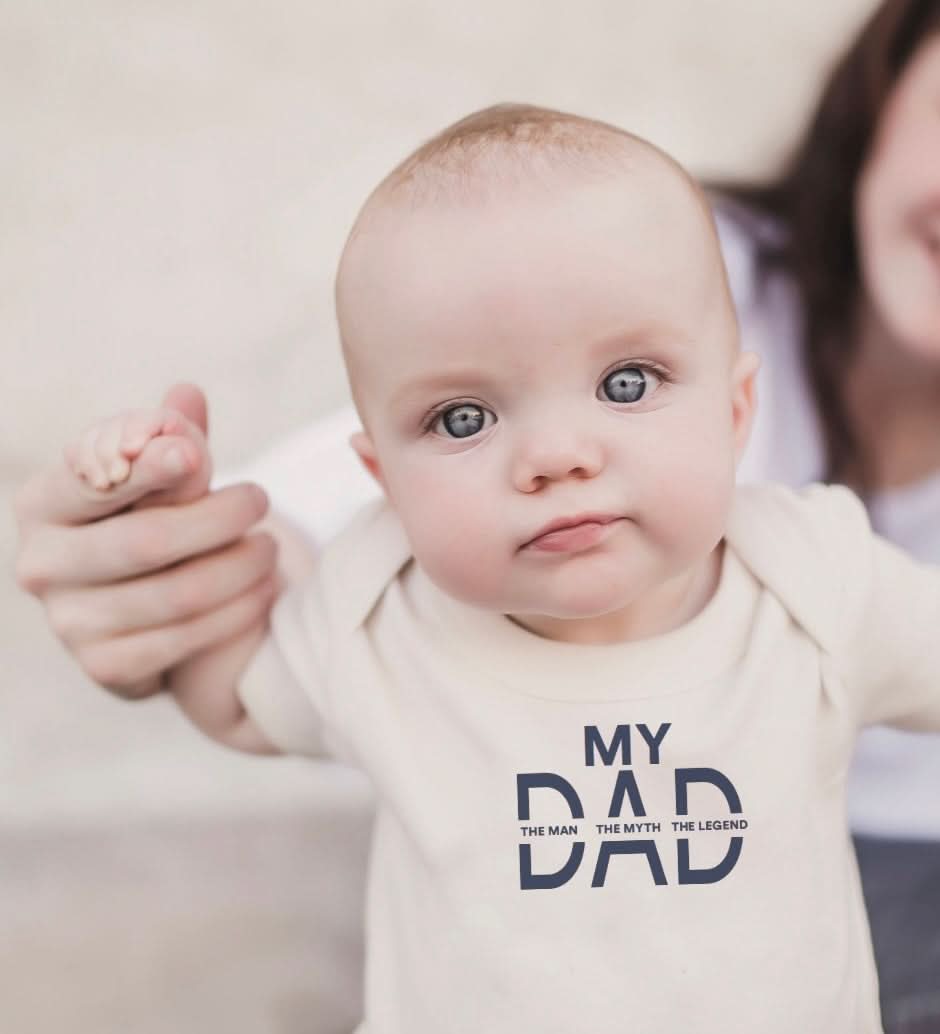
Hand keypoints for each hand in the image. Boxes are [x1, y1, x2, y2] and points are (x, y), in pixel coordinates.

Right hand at [13, 383, 279, 699]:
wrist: (151, 602)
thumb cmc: (152, 515)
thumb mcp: (163, 474)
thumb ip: (175, 439)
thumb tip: (187, 396)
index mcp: (43, 502)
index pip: (95, 482)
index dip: (147, 468)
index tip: (195, 455)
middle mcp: (40, 564)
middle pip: (146, 541)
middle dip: (217, 519)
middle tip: (261, 499)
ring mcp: (68, 624)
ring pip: (177, 594)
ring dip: (240, 567)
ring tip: (271, 548)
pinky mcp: (105, 667)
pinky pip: (186, 639)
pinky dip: (237, 611)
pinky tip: (263, 590)